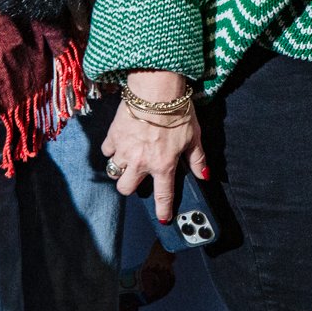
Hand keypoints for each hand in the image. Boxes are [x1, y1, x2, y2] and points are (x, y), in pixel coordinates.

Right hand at [100, 70, 206, 224]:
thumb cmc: (178, 112)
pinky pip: (107, 150)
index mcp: (163, 165)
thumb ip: (197, 159)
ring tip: (128, 161)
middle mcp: (140, 162)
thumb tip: (204, 175)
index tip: (162, 219)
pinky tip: (121, 143)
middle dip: (130, 186)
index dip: (163, 210)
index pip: (163, 195)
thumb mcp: (193, 137)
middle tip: (137, 177)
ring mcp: (124, 150)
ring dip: (120, 169)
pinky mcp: (113, 136)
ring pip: (113, 172)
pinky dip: (112, 149)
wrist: (155, 91)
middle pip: (126, 188)